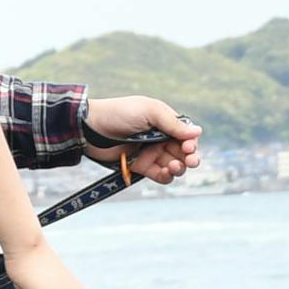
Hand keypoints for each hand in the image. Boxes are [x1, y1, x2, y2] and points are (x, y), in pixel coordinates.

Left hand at [85, 95, 202, 184]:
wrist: (91, 128)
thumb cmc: (120, 113)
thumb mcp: (149, 111)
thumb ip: (172, 123)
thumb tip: (198, 131)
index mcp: (165, 122)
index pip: (187, 135)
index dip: (191, 142)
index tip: (188, 146)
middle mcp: (161, 138)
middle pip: (184, 152)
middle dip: (191, 158)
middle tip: (190, 160)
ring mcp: (151, 153)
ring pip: (175, 165)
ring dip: (180, 168)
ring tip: (174, 166)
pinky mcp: (141, 167)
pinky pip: (160, 175)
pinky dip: (167, 176)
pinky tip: (166, 172)